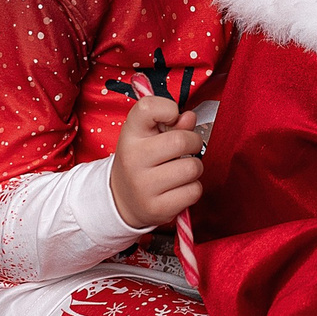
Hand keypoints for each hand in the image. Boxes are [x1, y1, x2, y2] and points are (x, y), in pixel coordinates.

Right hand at [109, 94, 204, 229]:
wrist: (122, 200)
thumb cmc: (142, 161)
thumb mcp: (149, 137)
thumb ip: (173, 124)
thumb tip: (190, 118)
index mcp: (130, 135)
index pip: (148, 107)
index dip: (168, 108)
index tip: (172, 118)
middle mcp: (133, 159)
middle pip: (181, 141)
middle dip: (194, 142)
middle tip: (188, 148)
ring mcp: (143, 186)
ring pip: (192, 168)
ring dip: (195, 168)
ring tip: (181, 170)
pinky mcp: (156, 208)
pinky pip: (193, 191)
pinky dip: (193, 188)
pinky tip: (179, 187)